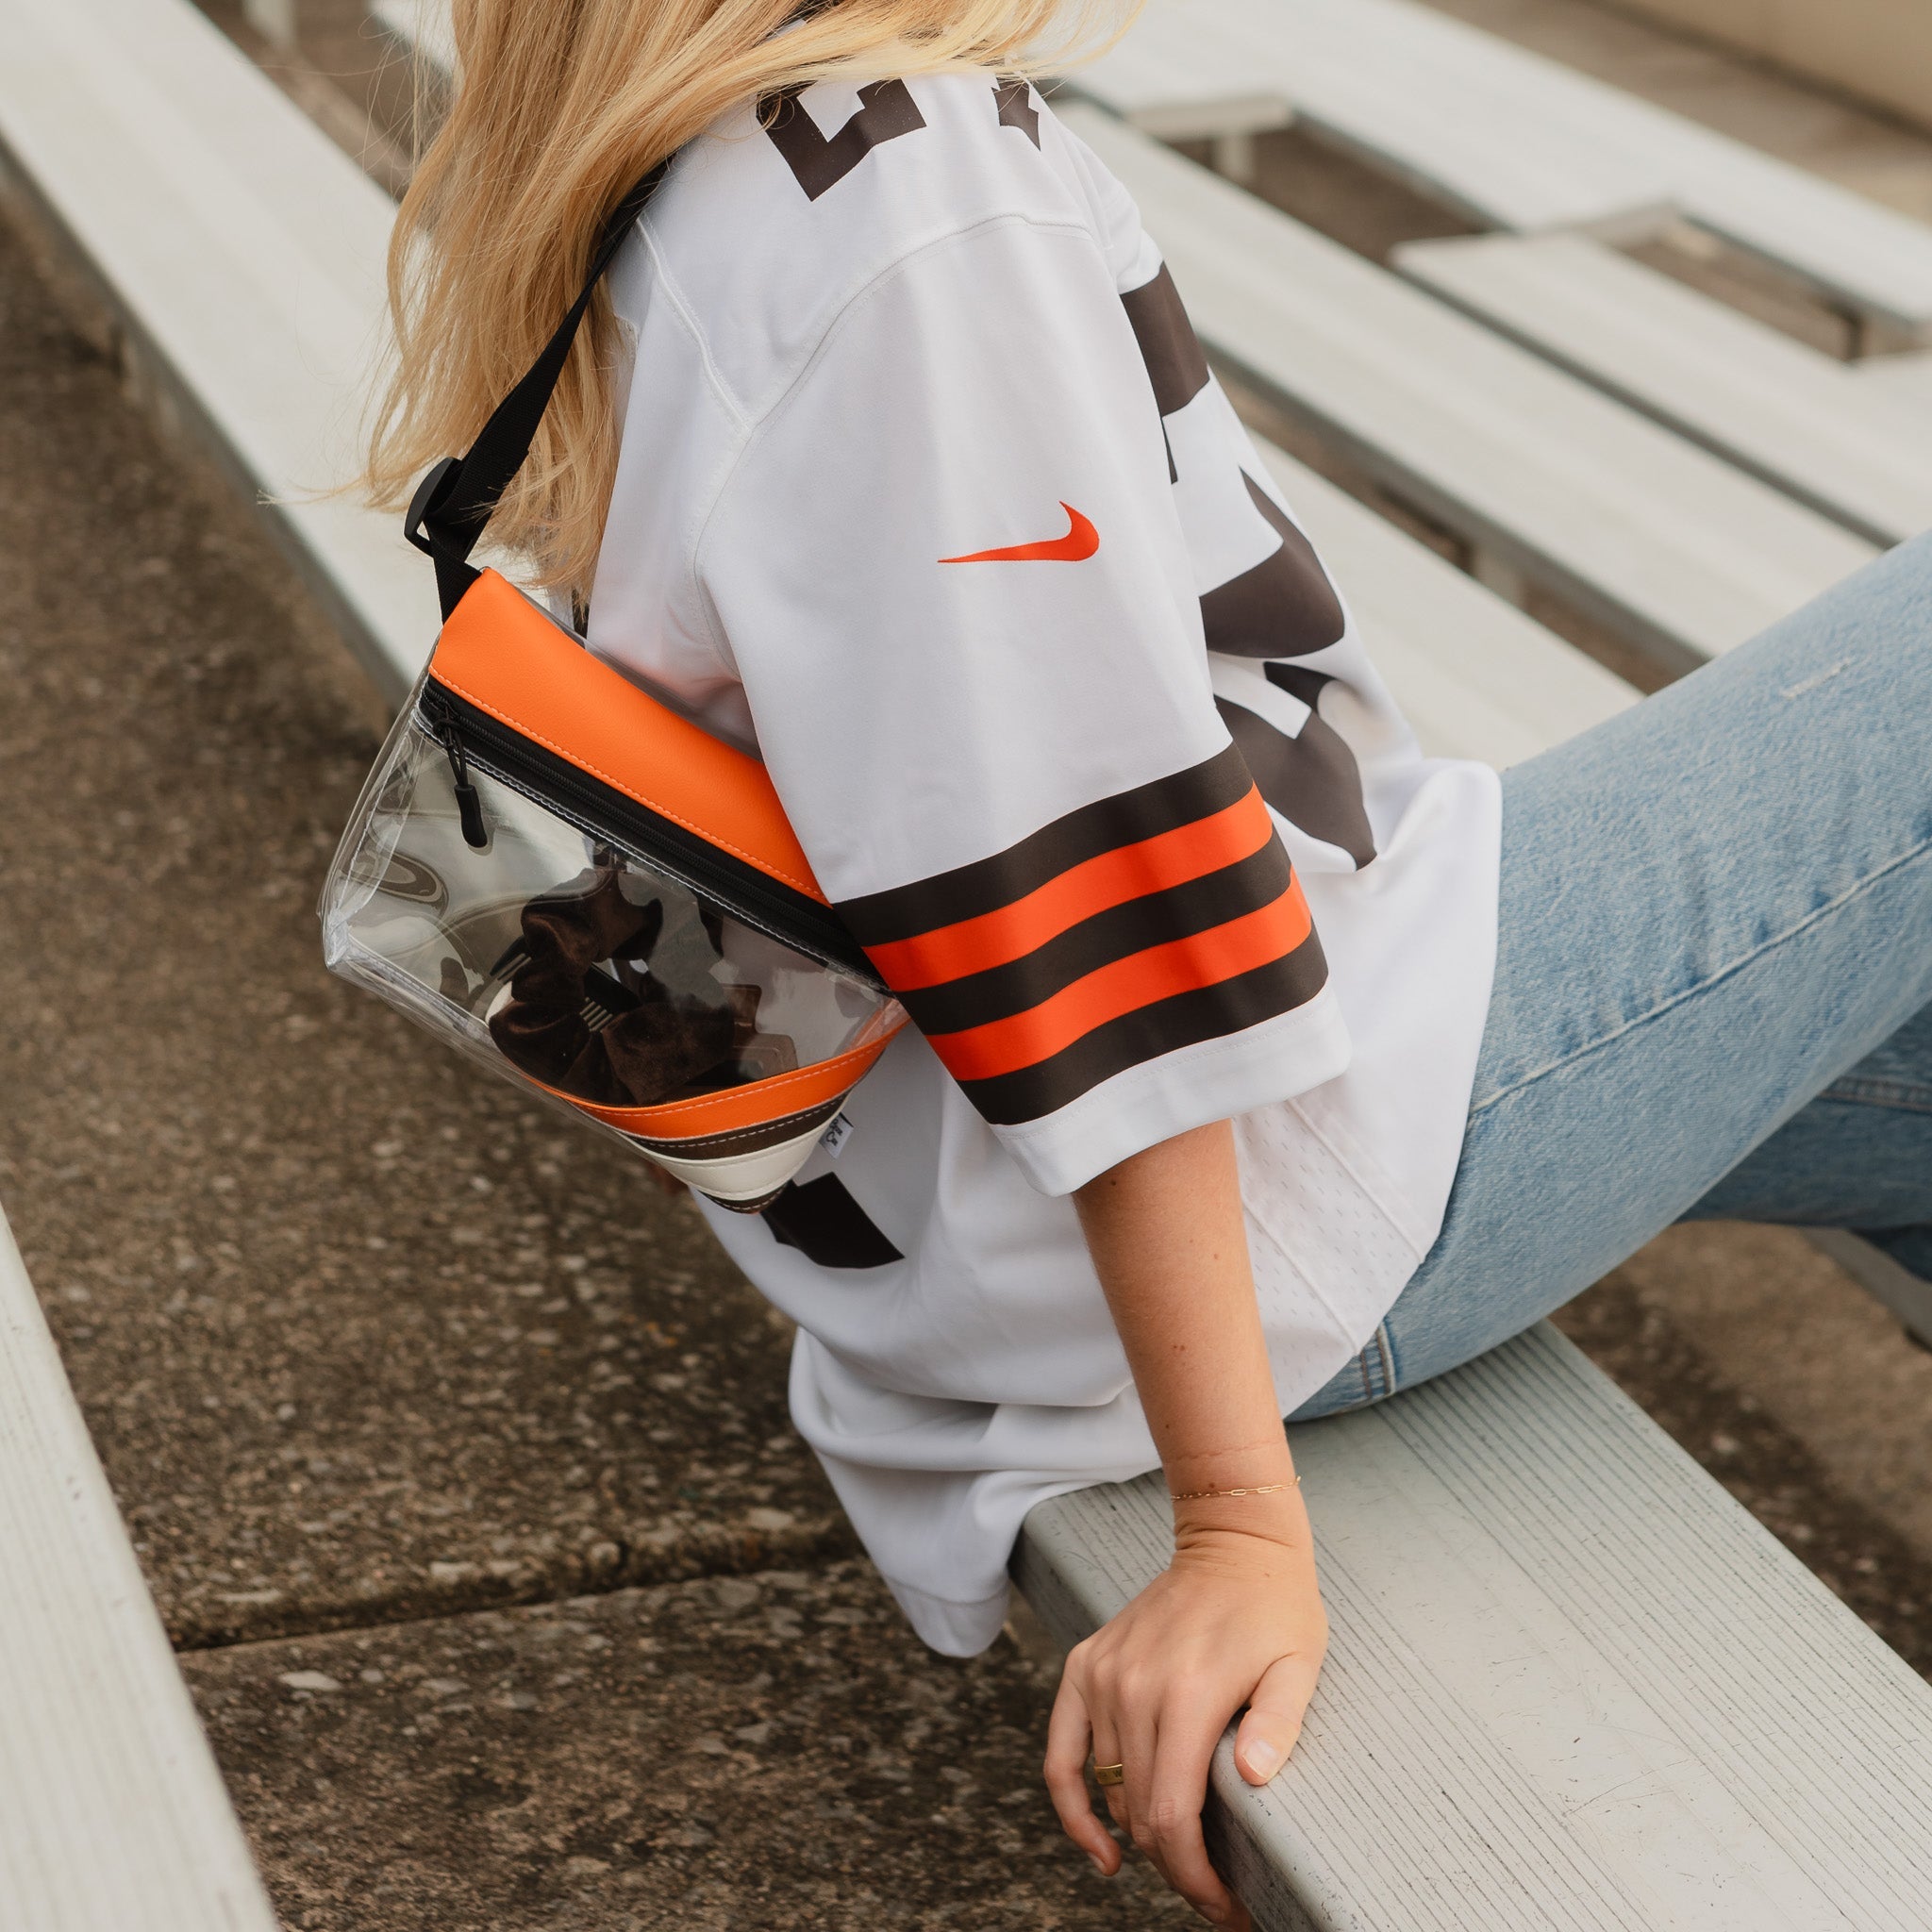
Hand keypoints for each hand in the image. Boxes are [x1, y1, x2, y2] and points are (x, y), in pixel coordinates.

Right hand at [1042, 1497, 1327, 1926]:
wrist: (1232, 1542)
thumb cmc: (1275, 1609)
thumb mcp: (1299, 1665)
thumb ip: (1278, 1723)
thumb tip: (1252, 1776)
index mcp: (1185, 1695)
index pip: (1170, 1816)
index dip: (1194, 1877)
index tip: (1226, 1906)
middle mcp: (1132, 1688)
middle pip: (1139, 1813)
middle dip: (1177, 1868)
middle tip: (1216, 1893)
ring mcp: (1103, 1676)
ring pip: (1108, 1789)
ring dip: (1141, 1836)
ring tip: (1183, 1858)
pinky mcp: (1085, 1665)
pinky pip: (1061, 1751)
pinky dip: (1072, 1806)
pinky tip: (1100, 1848)